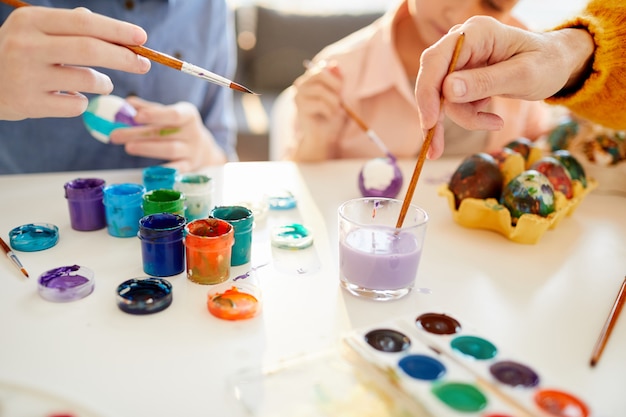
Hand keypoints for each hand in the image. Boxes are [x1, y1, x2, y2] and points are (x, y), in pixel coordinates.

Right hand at [0, 6, 149, 120]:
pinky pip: (76, 105)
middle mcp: (26, 46)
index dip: (117, 31)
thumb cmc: (19, 53)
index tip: (142, 38)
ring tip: (102, 83)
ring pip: (87, 81)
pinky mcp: (30, 104)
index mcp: (30, 21)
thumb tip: (117, 35)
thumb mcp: (35, 31)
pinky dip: (82, 102)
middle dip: (124, 59)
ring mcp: (27, 76)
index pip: (84, 23)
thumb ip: (72, 27)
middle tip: (144, 65)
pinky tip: (70, 96)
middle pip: (90, 51)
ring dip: (104, 84)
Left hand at [109, 96, 225, 171]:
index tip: (136, 117)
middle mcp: (193, 132)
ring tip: (127, 147)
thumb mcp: (168, 114)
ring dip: (147, 149)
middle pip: (165, 133)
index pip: (173, 114)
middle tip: (116, 135)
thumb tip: (126, 103)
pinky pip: (177, 169)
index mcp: (188, 115)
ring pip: (170, 150)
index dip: (155, 115)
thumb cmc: (179, 128)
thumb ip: (148, 109)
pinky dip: (163, 170)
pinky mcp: (190, 167)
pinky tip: (147, 171)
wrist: (203, 149)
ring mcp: (192, 151)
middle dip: (139, 134)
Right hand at [292, 60, 344, 160]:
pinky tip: (329, 116)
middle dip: (335, 85)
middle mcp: (300, 85)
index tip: (341, 90)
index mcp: (309, 79)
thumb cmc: (331, 115)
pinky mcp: (300, 107)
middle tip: (341, 99)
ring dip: (334, 101)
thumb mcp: (338, 95)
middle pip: (319, 74)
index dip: (335, 78)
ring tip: (336, 110)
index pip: (321, 68)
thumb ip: (337, 79)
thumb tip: (334, 64)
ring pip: (320, 90)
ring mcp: (298, 95)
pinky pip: (319, 104)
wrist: (322, 136)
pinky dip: (329, 111)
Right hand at [415, 16, 593, 158]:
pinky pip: (453, 103)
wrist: (556, 64)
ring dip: (464, 117)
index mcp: (476, 33)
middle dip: (435, 116)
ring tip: (495, 123)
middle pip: (432, 81)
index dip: (427, 91)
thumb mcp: (523, 76)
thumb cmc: (546, 63)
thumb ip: (486, 82)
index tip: (430, 122)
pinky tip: (493, 118)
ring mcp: (459, 60)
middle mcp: (461, 43)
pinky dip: (469, 116)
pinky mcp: (461, 76)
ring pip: (443, 97)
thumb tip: (447, 90)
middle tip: (435, 150)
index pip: (436, 60)